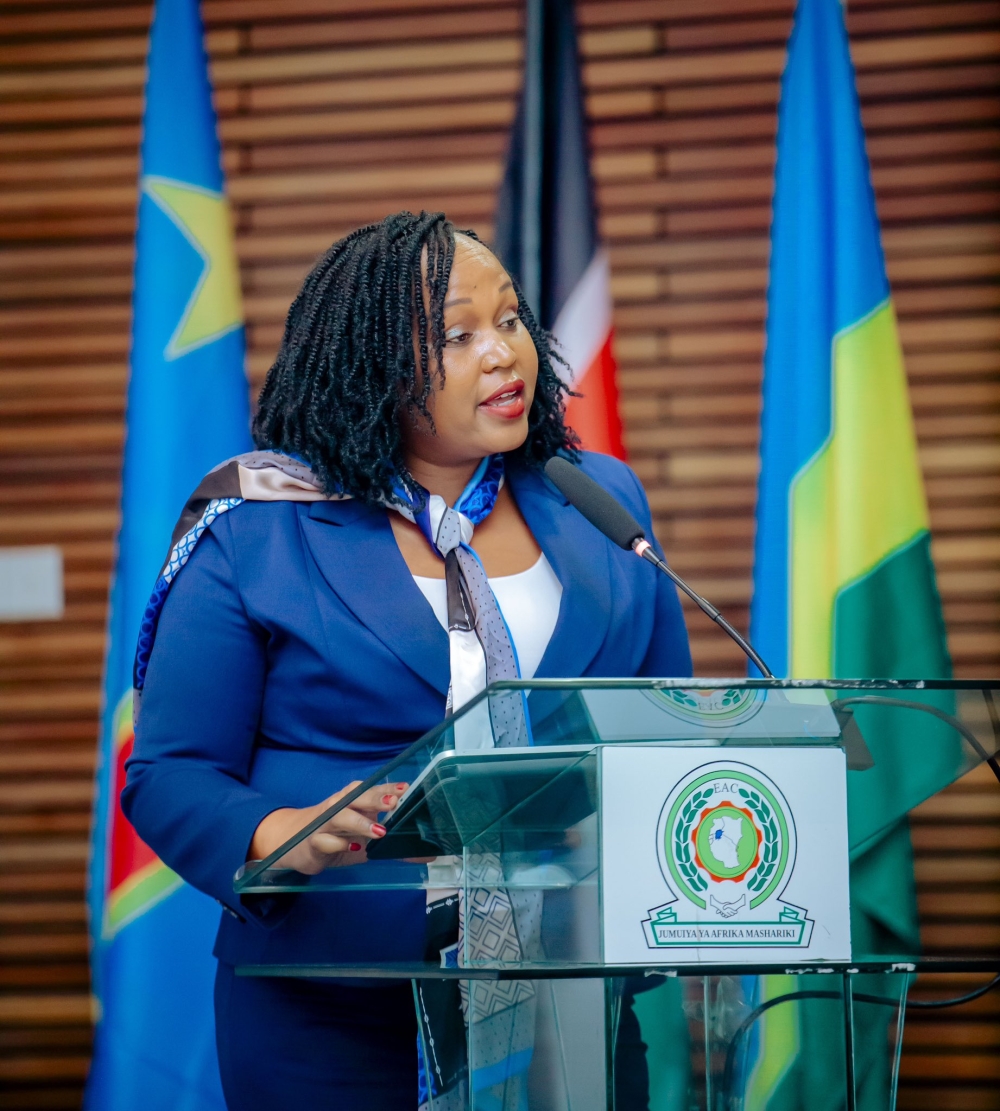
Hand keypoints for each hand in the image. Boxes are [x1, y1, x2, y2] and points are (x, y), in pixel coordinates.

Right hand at [248, 780, 407, 874]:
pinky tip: (354, 849)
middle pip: (357, 798)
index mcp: (354, 799)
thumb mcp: (367, 839)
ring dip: (360, 822)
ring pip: (340, 816)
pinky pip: (325, 841)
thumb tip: (427, 856)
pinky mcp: (314, 841)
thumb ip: (395, 845)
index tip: (405, 788)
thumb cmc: (339, 835)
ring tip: (379, 831)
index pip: (373, 790)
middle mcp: (340, 805)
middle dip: (375, 799)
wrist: (297, 842)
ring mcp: (325, 822)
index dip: (388, 788)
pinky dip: (339, 844)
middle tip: (393, 803)